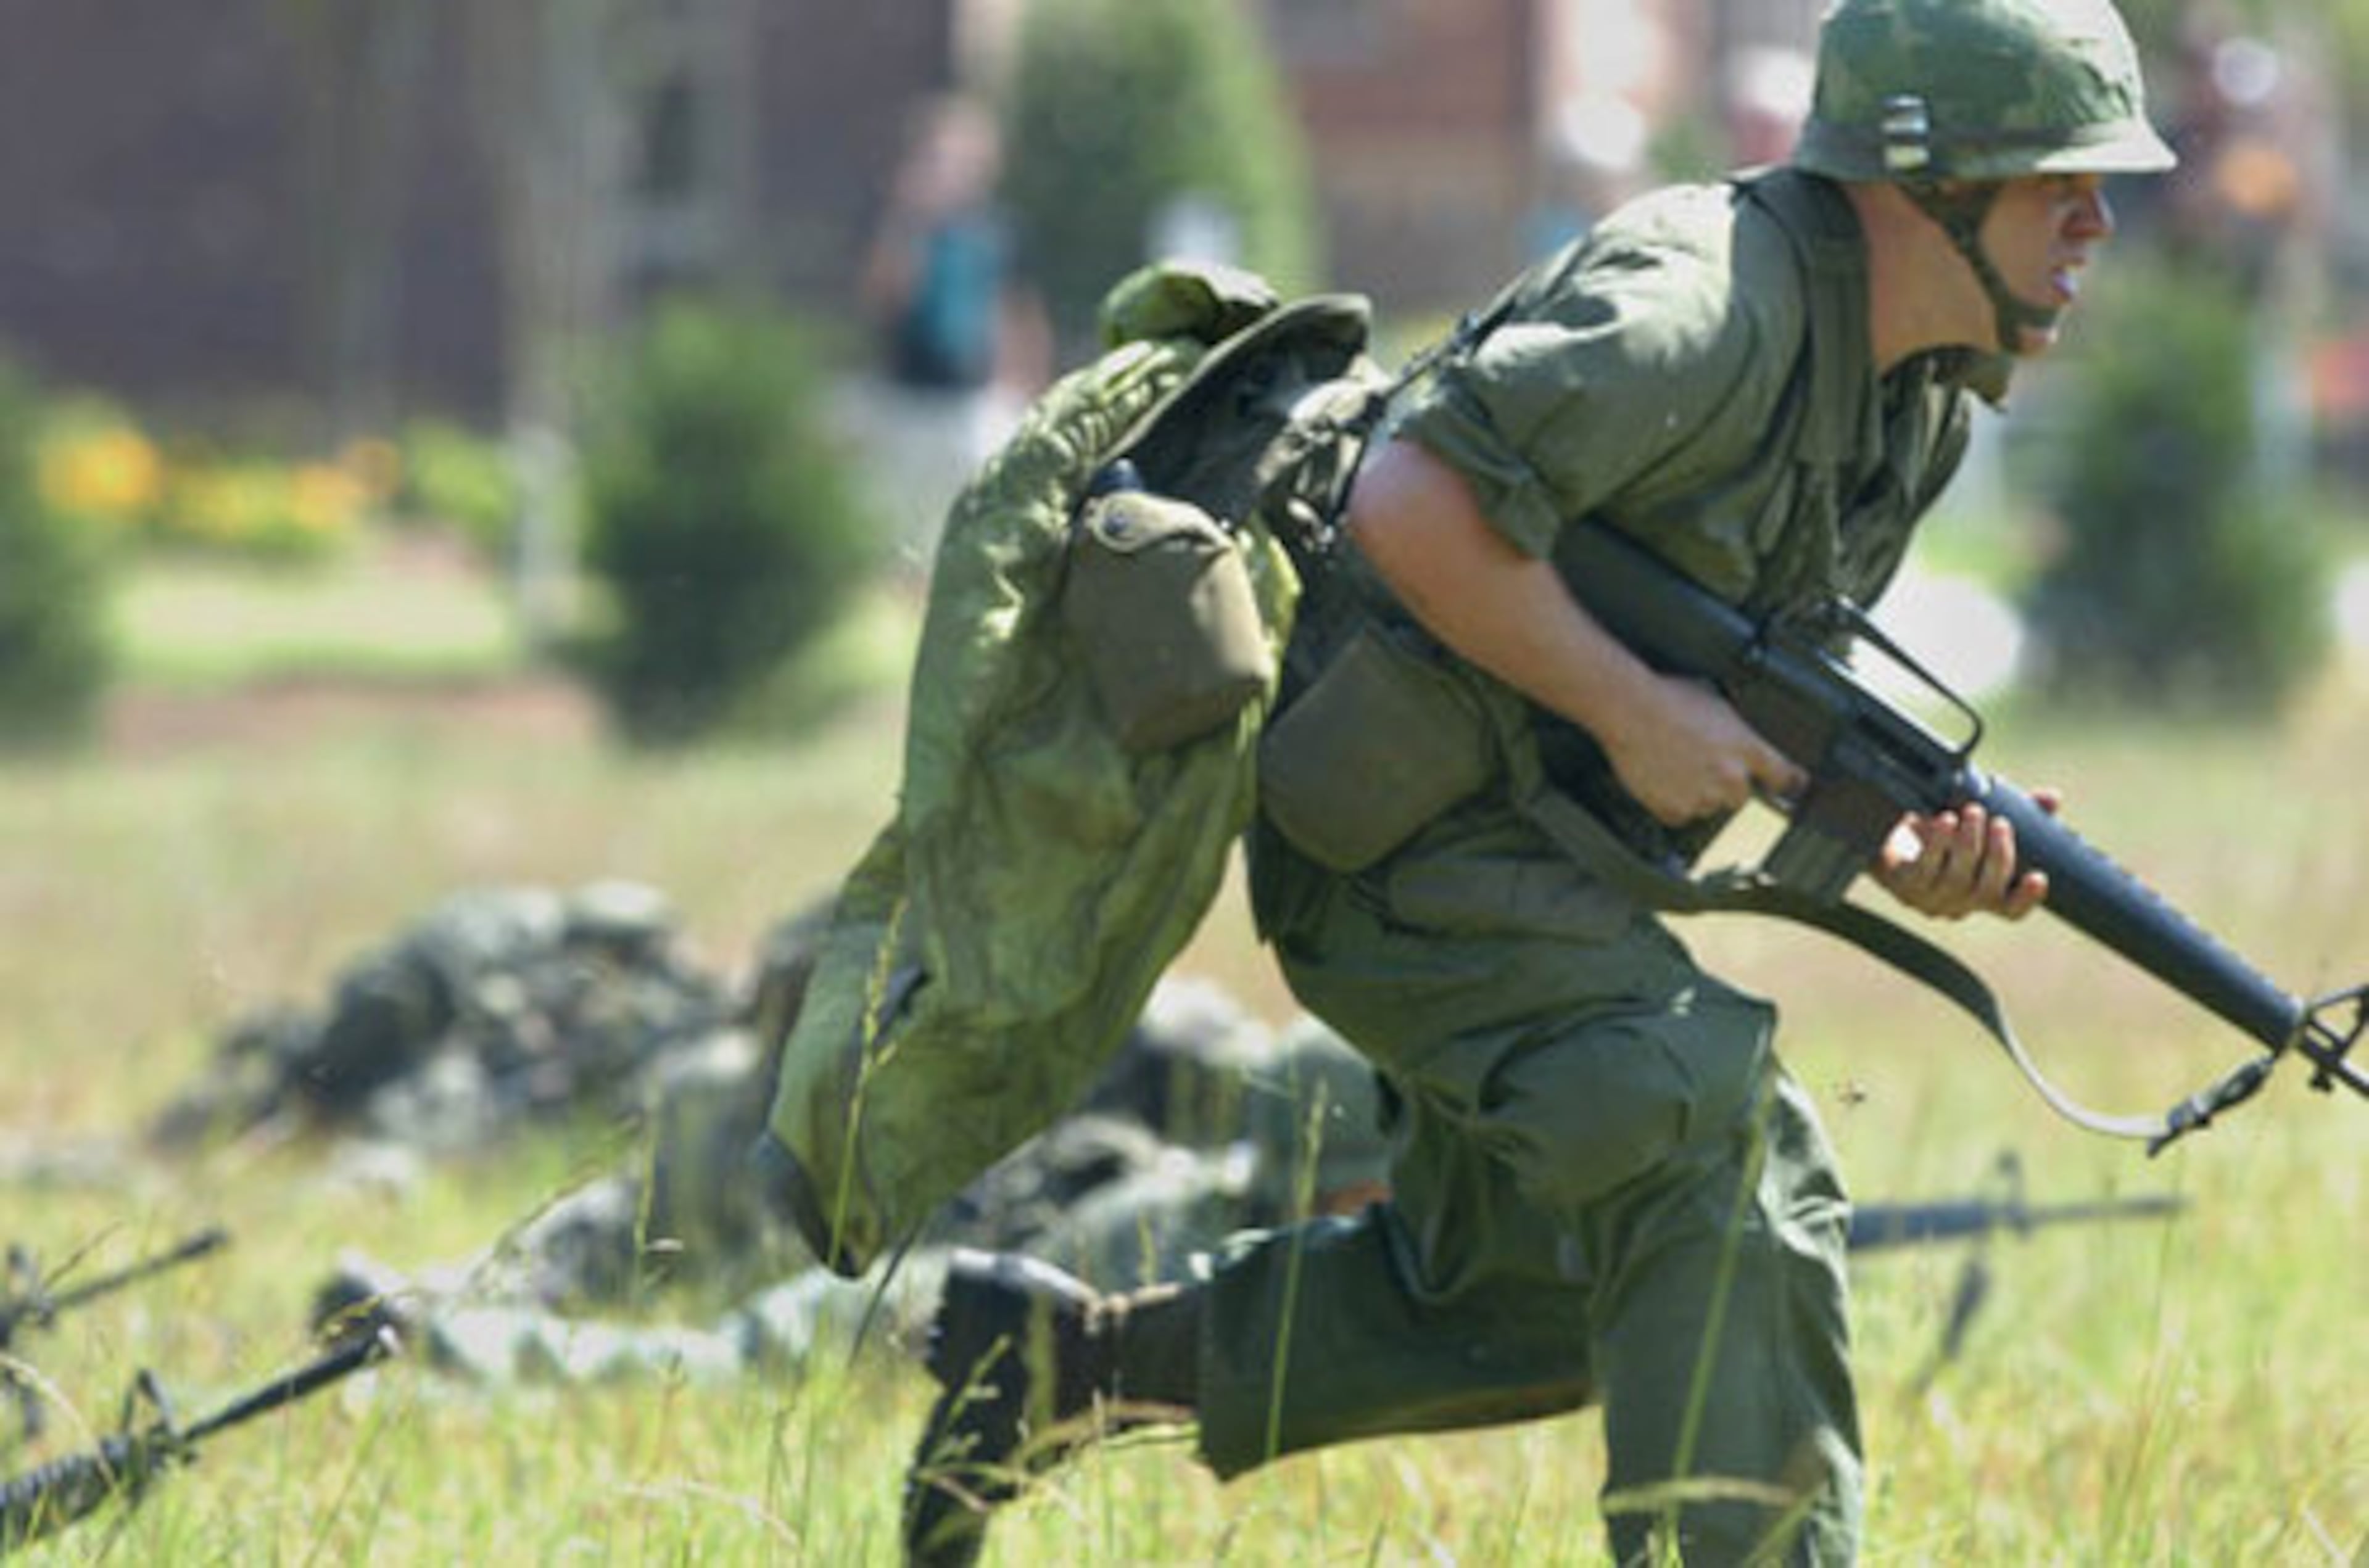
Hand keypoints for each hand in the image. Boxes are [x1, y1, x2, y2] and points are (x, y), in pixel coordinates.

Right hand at [1604, 673, 1806, 827]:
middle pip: (1740, 797)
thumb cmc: (1670, 697)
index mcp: (1747, 748)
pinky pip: (1679, 815)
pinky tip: (1661, 779)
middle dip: (1726, 785)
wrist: (1629, 709)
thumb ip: (1738, 732)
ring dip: (1698, 793)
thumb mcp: (1719, 703)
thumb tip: (1744, 739)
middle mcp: (1730, 778)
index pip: (1785, 777)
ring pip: (1708, 806)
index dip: (1789, 783)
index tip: (1791, 787)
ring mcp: (1701, 797)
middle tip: (1703, 764)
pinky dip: (1672, 803)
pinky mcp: (1672, 809)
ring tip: (1676, 766)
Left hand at [1874, 789, 2060, 920]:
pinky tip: (1944, 821)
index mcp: (1981, 894)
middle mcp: (1958, 902)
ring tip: (1973, 812)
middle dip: (1998, 855)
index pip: (2010, 910)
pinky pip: (1923, 869)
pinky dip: (1937, 843)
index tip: (2039, 877)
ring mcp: (1929, 897)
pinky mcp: (1903, 885)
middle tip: (1999, 823)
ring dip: (1968, 843)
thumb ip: (2020, 812)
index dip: (2027, 898)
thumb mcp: (1981, 821)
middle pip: (1987, 890)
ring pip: (1956, 879)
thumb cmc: (1940, 831)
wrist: (1885, 833)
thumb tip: (2051, 799)